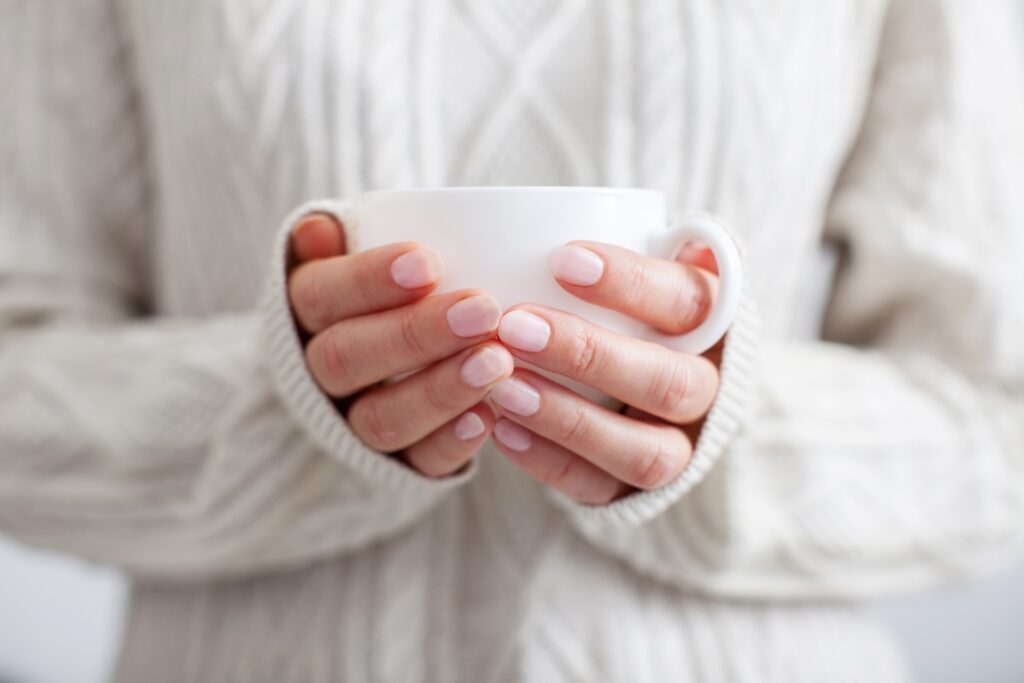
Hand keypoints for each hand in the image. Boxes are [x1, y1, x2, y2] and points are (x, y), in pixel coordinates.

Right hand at [288, 213, 511, 476]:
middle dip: (416, 333)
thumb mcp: (365, 251)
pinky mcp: (395, 464)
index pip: (321, 295)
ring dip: (440, 390)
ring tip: (497, 362)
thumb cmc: (392, 286)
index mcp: (307, 310)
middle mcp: (319, 372)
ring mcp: (352, 423)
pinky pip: (417, 462)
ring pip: (379, 418)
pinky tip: (489, 417)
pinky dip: (451, 442)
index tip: (429, 262)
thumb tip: (318, 230)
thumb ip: (347, 238)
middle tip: (482, 309)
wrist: (393, 359)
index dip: (369, 280)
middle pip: (347, 357)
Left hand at [488, 241, 721, 503]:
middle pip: (667, 381)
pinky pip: (602, 489)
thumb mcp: (646, 265)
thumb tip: (556, 215)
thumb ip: (627, 243)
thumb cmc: (635, 309)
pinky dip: (550, 464)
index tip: (561, 259)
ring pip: (643, 451)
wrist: (663, 394)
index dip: (630, 282)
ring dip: (568, 418)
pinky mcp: (639, 492)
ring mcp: (679, 447)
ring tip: (502, 386)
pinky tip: (501, 430)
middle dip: (588, 354)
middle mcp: (708, 390)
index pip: (688, 301)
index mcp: (716, 323)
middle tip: (514, 325)